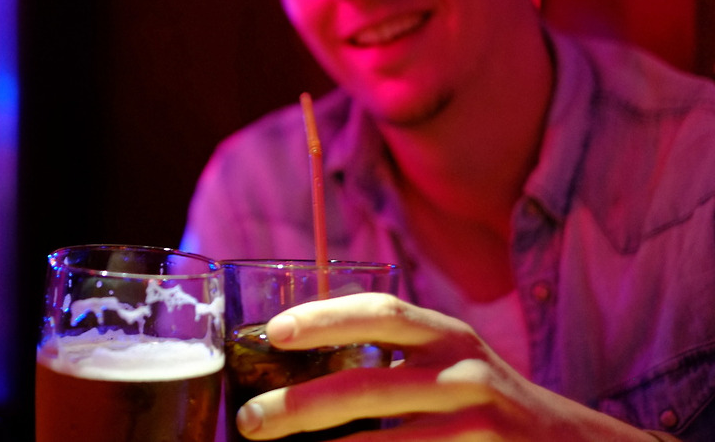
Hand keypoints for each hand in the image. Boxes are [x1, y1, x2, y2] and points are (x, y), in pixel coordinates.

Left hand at [234, 293, 660, 440]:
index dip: (327, 316)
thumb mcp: (450, 362)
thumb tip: (298, 369)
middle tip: (252, 419)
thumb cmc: (488, 401)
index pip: (383, 312)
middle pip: (370, 385)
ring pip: (390, 441)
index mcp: (448, 336)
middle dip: (302, 405)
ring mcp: (482, 421)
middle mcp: (466, 373)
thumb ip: (394, 356)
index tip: (274, 329)